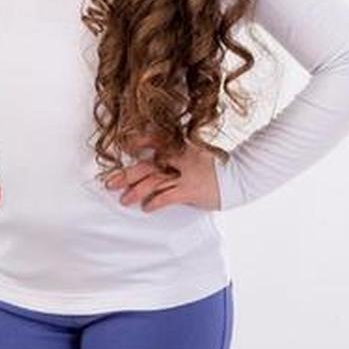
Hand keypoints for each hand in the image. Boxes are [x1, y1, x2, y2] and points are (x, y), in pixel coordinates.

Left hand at [104, 136, 221, 212]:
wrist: (239, 175)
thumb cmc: (213, 166)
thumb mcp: (193, 152)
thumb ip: (174, 153)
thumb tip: (154, 157)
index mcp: (179, 145)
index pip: (153, 140)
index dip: (136, 142)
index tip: (122, 146)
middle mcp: (179, 157)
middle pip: (147, 165)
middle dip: (127, 174)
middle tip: (109, 183)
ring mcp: (185, 173)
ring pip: (154, 182)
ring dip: (137, 191)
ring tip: (124, 200)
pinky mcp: (190, 190)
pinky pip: (168, 197)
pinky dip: (155, 202)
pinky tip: (146, 208)